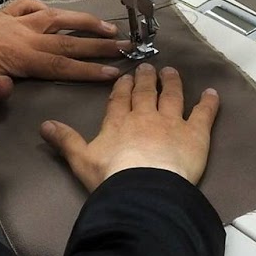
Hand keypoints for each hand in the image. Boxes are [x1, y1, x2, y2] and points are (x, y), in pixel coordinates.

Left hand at [0, 0, 126, 100]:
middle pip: (69, 41)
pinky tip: (53, 11)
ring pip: (57, 19)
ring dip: (84, 22)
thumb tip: (9, 91)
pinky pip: (30, 6)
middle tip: (128, 46)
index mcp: (19, 56)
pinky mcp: (4, 14)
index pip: (62, 64)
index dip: (89, 70)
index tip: (114, 72)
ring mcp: (16, 21)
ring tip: (108, 25)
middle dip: (100, 45)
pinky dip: (45, 7)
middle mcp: (24, 35)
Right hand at [40, 63, 219, 189]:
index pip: (119, 100)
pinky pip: (204, 113)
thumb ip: (66, 141)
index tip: (125, 78)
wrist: (144, 188)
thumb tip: (44, 125)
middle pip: (145, 93)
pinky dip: (209, 103)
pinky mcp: (195, 133)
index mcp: (118, 123)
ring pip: (172, 96)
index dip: (122, 88)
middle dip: (146, 79)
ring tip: (172, 72)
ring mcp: (172, 122)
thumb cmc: (111, 177)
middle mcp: (145, 116)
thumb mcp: (81, 160)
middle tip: (149, 67)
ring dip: (173, 83)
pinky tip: (212, 93)